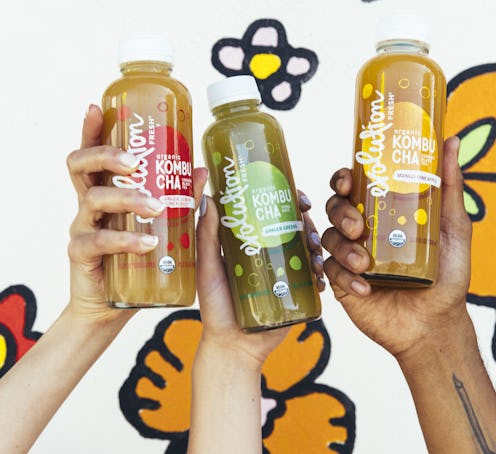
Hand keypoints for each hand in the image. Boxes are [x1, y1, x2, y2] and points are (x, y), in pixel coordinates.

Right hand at [66, 104, 207, 323]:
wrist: (115, 304)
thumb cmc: (139, 259)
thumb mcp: (160, 225)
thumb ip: (177, 198)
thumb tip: (201, 171)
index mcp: (106, 190)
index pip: (92, 153)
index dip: (91, 128)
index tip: (97, 106)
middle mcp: (89, 203)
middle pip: (80, 164)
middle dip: (107, 154)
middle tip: (136, 162)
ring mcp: (82, 227)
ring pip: (93, 198)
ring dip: (128, 198)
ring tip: (157, 207)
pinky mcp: (80, 254)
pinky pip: (99, 241)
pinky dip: (127, 240)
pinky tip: (149, 243)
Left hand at [195, 191, 324, 367]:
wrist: (234, 348)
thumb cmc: (215, 308)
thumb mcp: (208, 269)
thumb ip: (206, 237)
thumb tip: (208, 198)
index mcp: (247, 241)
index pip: (267, 209)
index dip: (283, 196)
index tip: (292, 192)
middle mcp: (268, 251)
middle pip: (291, 225)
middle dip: (304, 218)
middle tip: (306, 219)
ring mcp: (284, 270)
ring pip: (306, 247)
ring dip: (316, 242)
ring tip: (313, 248)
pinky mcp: (297, 291)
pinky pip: (314, 275)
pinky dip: (321, 271)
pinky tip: (319, 273)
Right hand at [322, 137, 472, 360]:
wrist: (434, 323)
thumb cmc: (447, 275)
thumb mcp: (452, 228)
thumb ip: (448, 187)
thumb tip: (449, 141)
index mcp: (382, 215)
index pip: (353, 188)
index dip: (343, 179)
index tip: (348, 181)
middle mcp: (362, 232)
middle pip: (334, 208)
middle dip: (340, 213)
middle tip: (358, 228)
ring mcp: (349, 257)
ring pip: (329, 239)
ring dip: (344, 249)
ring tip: (364, 264)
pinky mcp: (342, 283)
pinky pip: (330, 272)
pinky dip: (345, 277)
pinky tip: (365, 287)